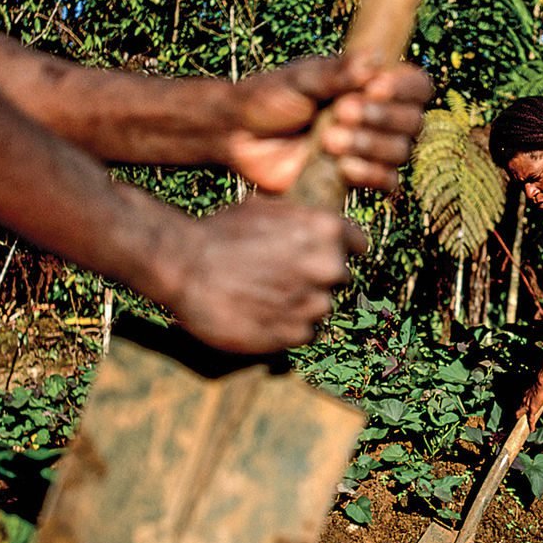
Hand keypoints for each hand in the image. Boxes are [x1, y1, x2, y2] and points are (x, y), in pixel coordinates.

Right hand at [165, 196, 366, 352]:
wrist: (184, 265)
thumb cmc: (220, 232)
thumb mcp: (267, 208)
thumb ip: (302, 221)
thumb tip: (318, 226)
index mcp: (326, 230)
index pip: (358, 244)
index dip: (341, 248)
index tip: (323, 254)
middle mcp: (328, 267)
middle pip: (339, 278)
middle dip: (316, 278)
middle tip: (282, 276)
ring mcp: (312, 303)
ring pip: (321, 307)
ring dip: (301, 305)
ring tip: (265, 296)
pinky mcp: (294, 334)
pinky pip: (304, 333)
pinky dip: (287, 328)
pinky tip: (260, 314)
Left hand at [225, 57, 431, 192]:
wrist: (238, 135)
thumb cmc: (270, 98)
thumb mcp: (301, 78)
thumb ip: (336, 73)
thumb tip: (374, 62)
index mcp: (372, 85)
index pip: (417, 86)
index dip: (405, 90)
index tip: (375, 88)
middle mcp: (379, 117)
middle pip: (413, 122)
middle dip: (382, 119)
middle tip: (341, 113)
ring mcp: (369, 150)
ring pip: (401, 152)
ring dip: (372, 146)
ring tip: (329, 140)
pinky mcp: (356, 178)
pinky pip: (387, 182)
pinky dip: (370, 174)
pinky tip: (342, 167)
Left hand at [516, 378, 542, 430]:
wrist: (541, 381)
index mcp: (526, 395)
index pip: (523, 402)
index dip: (522, 407)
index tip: (521, 411)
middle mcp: (524, 400)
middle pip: (519, 409)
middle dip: (517, 414)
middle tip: (515, 419)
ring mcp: (527, 405)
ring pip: (521, 414)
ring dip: (520, 419)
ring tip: (519, 426)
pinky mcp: (532, 409)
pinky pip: (531, 419)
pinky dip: (531, 425)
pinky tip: (532, 430)